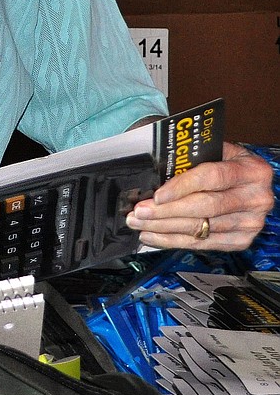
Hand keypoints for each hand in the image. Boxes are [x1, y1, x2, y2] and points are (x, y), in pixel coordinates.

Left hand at [126, 142, 273, 251]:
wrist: (248, 182)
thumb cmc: (226, 163)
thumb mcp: (216, 151)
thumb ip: (191, 159)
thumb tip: (153, 172)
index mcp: (252, 170)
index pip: (212, 178)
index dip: (182, 187)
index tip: (157, 195)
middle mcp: (256, 198)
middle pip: (205, 207)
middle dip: (166, 211)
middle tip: (139, 211)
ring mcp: (250, 223)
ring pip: (199, 228)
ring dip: (164, 228)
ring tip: (139, 223)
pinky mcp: (241, 240)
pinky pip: (201, 244)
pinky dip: (172, 241)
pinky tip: (152, 236)